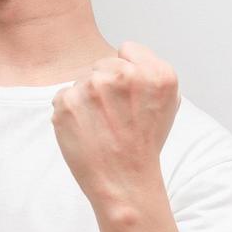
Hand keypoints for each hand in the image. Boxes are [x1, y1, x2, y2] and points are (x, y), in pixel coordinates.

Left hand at [50, 41, 180, 208]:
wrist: (125, 182)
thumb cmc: (143, 145)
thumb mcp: (167, 103)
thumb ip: (149, 72)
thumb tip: (127, 54)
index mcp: (156, 73)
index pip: (128, 49)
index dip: (127, 73)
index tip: (129, 97)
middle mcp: (125, 75)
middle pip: (102, 64)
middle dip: (105, 86)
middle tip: (115, 117)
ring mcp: (93, 87)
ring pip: (82, 80)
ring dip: (87, 99)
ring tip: (101, 126)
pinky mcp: (67, 101)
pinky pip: (63, 95)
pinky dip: (70, 112)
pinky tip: (85, 131)